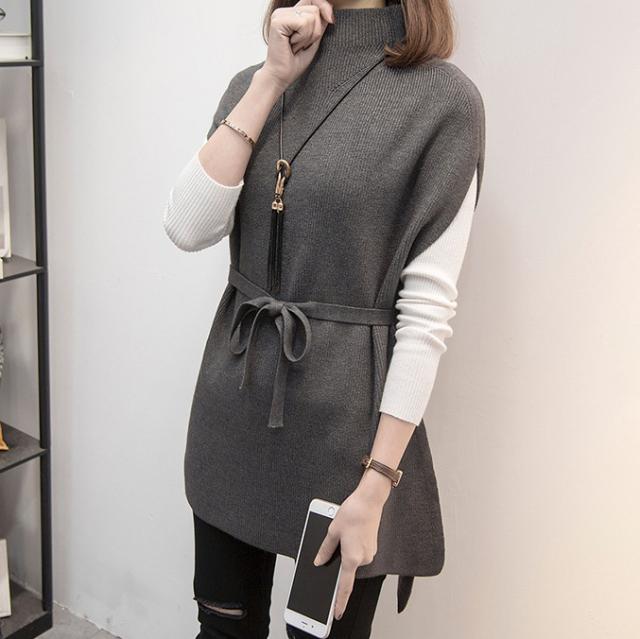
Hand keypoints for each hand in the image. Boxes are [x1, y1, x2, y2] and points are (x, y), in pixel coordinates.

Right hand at [261, 0, 334, 92]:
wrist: (280, 76)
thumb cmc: (294, 62)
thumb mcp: (313, 39)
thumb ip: (320, 23)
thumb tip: (330, 8)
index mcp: (291, 14)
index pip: (313, 0)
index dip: (324, 8)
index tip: (331, 21)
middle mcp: (284, 12)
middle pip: (315, 9)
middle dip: (315, 31)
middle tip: (301, 44)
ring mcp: (279, 15)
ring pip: (311, 16)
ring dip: (308, 36)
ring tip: (296, 46)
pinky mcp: (278, 21)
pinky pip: (303, 23)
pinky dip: (302, 37)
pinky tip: (292, 45)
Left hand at [312, 478, 388, 619]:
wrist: (370, 500)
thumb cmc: (353, 513)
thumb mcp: (332, 531)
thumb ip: (325, 550)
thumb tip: (319, 561)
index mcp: (352, 558)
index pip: (345, 587)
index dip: (340, 602)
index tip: (336, 613)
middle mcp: (363, 558)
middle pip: (347, 569)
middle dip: (339, 561)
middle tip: (336, 543)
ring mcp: (369, 552)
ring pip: (353, 559)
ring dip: (346, 550)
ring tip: (344, 531)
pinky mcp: (372, 545)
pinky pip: (359, 551)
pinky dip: (352, 545)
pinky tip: (350, 531)